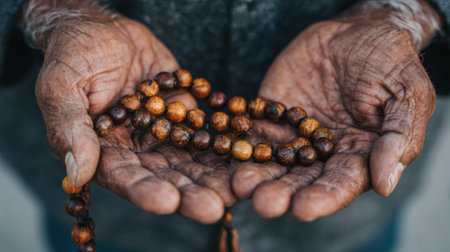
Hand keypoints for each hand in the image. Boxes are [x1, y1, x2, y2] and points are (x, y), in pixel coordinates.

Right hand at [34, 13, 233, 222]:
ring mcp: (162, 133)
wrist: (105, 28)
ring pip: (190, 160)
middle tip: (213, 207)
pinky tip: (245, 156)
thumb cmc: (74, 53)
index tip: (168, 201)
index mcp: (103, 151)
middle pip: (165, 177)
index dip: (145, 191)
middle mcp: (136, 149)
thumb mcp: (61, 86)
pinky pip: (205, 131)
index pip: (125, 179)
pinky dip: (224, 144)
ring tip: (236, 190)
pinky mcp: (184, 115)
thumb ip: (69, 128)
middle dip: (189, 193)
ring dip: (213, 176)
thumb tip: (76, 175)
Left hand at [232, 6, 438, 220]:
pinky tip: (226, 153)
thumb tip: (384, 184)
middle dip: (283, 192)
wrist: (354, 31)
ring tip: (242, 185)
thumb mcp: (408, 94)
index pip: (341, 184)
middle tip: (264, 203)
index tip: (304, 208)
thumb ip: (399, 138)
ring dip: (257, 175)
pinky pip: (253, 133)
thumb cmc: (389, 62)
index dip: (323, 197)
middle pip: (301, 179)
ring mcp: (294, 136)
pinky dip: (239, 144)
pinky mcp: (271, 117)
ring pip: (273, 161)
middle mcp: (323, 153)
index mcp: (359, 155)